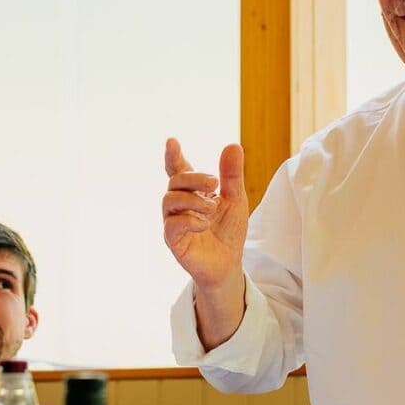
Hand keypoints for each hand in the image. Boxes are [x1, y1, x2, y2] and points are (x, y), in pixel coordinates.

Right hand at [161, 138, 248, 289]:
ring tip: (212, 208)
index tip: (172, 142)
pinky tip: (204, 224)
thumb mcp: (235, 199)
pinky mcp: (173, 240)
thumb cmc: (228, 230)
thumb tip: (233, 145)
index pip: (178, 170)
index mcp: (193, 192)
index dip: (173, 156)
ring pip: (169, 199)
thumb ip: (232, 175)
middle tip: (214, 183)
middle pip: (175, 181)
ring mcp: (173, 221)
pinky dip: (189, 220)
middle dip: (194, 178)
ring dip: (193, 199)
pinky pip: (171, 224)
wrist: (229, 262)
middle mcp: (179, 204)